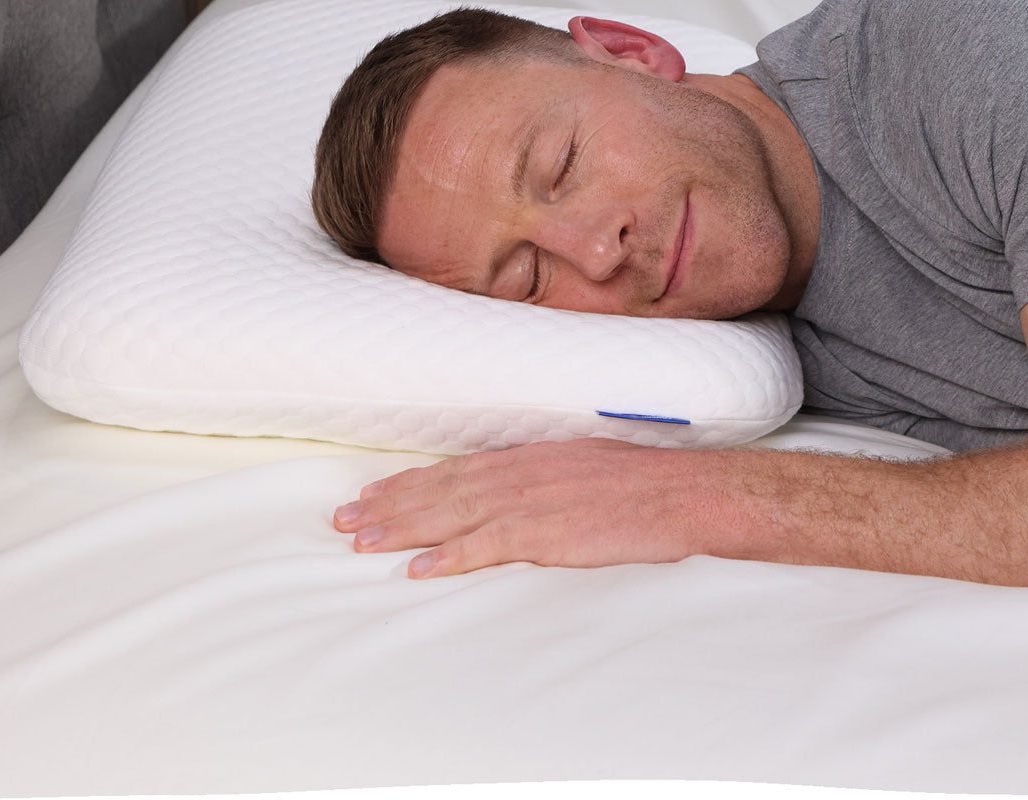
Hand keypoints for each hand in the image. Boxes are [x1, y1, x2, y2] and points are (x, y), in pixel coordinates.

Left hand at [332, 438, 729, 577]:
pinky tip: (419, 569)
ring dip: (403, 529)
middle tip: (343, 521)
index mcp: (529, 457)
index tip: (371, 494)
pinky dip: (451, 557)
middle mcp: (520, 473)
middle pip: (441, 490)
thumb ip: (542, 478)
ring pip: (452, 514)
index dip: (409, 484)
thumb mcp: (582, 466)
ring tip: (361, 542)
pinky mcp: (549, 533)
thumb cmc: (642, 482)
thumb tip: (514, 494)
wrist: (684, 493)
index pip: (454, 470)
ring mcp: (532, 502)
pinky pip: (489, 546)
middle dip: (389, 506)